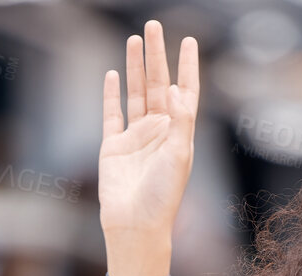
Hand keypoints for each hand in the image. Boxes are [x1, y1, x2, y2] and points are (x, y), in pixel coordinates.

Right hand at [99, 21, 198, 243]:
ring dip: (136, 67)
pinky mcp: (113, 146)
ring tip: (135, 40)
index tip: (189, 41)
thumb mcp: (178, 157)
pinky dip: (112, 94)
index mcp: (179, 134)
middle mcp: (159, 132)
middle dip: (157, 55)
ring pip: (136, 93)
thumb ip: (180, 122)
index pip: (186, 92)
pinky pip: (112, 114)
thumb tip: (179, 90)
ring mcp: (136, 138)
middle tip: (153, 25)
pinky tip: (112, 74)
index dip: (188, 67)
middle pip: (159, 84)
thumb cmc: (163, 196)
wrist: (135, 225)